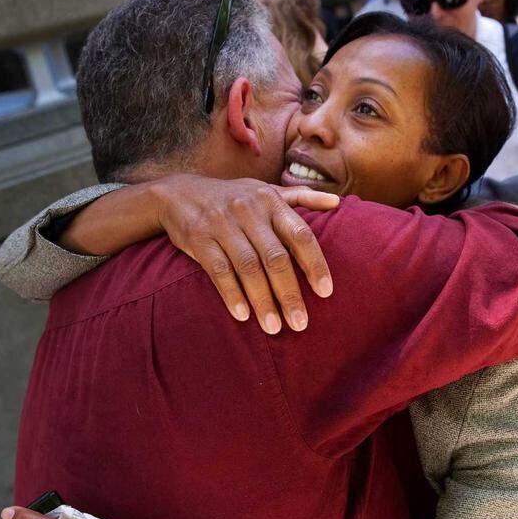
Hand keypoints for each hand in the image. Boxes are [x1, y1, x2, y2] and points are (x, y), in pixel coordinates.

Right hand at [150, 175, 338, 334]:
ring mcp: (222, 224)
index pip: (300, 235)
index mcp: (271, 201)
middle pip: (275, 257)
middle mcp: (249, 211)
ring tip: (274, 328)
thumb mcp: (267, 191)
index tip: (326, 293)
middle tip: (301, 323)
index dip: (315, 264)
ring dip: (262, 301)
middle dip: (289, 293)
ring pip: (248, 268)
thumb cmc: (235, 197)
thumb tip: (338, 202)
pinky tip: (243, 316)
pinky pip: (218, 271)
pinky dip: (231, 294)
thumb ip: (302, 198)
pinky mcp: (199, 239)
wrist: (180, 193)